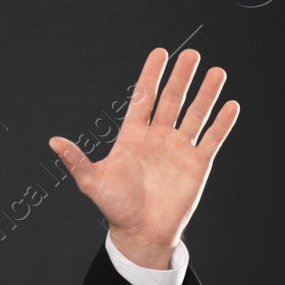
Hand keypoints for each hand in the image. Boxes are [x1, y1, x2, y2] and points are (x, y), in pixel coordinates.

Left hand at [48, 48, 239, 268]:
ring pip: (195, 114)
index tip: (160, 52)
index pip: (144, 98)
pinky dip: (222, 122)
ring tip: (218, 71)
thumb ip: (76, 160)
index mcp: (133, 136)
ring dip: (207, 94)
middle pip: (172, 99)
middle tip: (192, 54)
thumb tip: (53, 142)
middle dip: (182, 77)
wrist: (141, 233)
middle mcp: (158, 137)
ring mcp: (179, 149)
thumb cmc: (115, 207)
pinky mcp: (197, 164)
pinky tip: (231, 105)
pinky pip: (212, 138)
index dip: (152, 75)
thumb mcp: (92, 181)